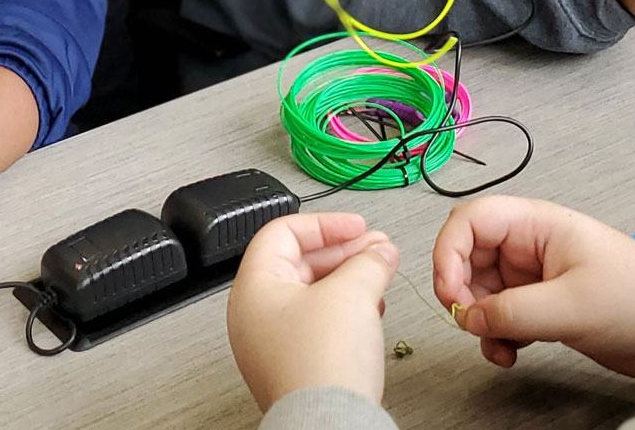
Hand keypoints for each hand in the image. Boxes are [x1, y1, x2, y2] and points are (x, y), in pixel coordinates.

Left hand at [228, 212, 399, 412]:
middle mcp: (254, 315)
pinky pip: (317, 322)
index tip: (356, 226)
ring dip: (349, 278)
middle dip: (344, 251)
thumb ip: (369, 260)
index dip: (326, 224)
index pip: (283, 232)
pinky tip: (370, 309)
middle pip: (299, 262)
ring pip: (312, 293)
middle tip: (376, 248)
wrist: (329, 423)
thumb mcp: (353, 292)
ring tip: (379, 274)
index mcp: (254, 288)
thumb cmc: (320, 367)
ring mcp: (271, 343)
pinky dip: (345, 308)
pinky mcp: (293, 365)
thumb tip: (380, 251)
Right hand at [433, 197, 634, 379]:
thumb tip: (467, 318)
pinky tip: (510, 352)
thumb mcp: (572, 305)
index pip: (472, 219)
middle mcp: (533, 245)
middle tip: (469, 320)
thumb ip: (512, 312)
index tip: (449, 293)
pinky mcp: (545, 305)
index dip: (449, 252)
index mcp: (539, 224)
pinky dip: (496, 334)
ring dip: (479, 318)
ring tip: (498, 343)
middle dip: (460, 289)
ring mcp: (537, 276)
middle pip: (470, 254)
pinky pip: (502, 315)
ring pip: (482, 289)